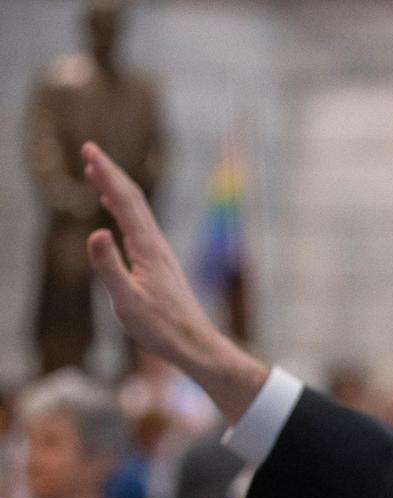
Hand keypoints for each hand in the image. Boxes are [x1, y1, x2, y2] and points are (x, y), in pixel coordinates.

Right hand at [82, 141, 267, 422]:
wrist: (194, 344)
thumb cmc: (160, 328)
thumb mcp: (126, 301)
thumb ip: (109, 267)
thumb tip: (95, 231)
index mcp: (148, 248)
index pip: (125, 201)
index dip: (107, 173)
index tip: (89, 150)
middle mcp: (156, 245)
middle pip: (133, 200)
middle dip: (110, 174)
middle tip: (89, 150)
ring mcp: (160, 254)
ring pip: (137, 213)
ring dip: (115, 190)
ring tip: (96, 174)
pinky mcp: (160, 266)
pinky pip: (139, 229)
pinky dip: (123, 213)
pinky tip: (114, 215)